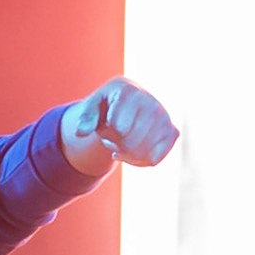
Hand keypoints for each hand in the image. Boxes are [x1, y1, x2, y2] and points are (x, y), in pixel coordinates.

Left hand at [61, 78, 178, 173]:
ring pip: (142, 154)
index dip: (109, 132)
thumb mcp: (92, 106)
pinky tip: (132, 153)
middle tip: (110, 139)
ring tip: (120, 143)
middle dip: (117, 145)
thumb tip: (81, 132)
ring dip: (126, 155)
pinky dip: (140, 162)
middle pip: (131, 143)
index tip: (108, 123)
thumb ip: (85, 117)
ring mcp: (165, 119)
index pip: (119, 127)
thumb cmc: (108, 104)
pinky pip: (154, 159)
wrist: (130, 101)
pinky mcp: (172, 133)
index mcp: (130, 93)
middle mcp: (152, 104)